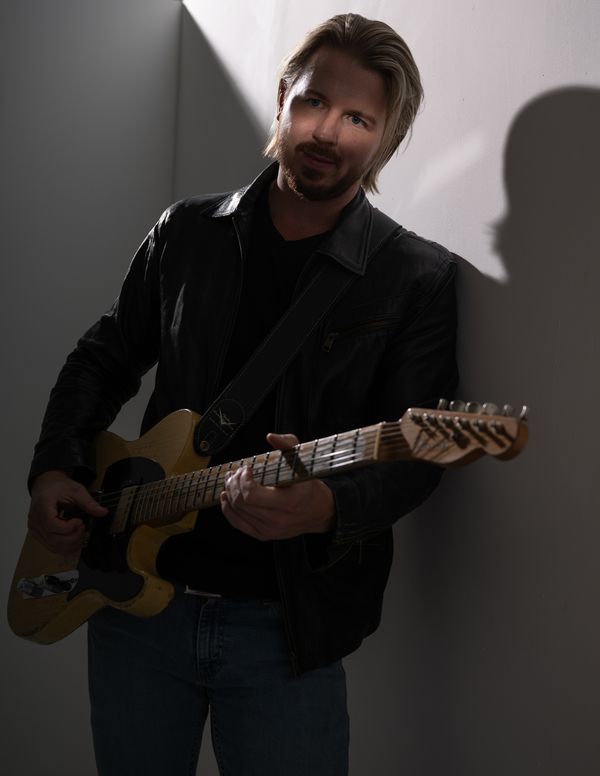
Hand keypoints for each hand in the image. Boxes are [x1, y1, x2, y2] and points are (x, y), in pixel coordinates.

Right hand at [28, 470, 107, 553]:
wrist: (46, 485)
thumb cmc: (57, 487)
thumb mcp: (76, 490)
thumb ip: (89, 503)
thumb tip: (102, 512)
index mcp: (43, 506)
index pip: (52, 525)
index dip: (68, 527)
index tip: (79, 521)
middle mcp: (35, 520)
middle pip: (53, 539)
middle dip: (73, 538)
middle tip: (83, 529)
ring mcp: (35, 528)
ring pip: (52, 546)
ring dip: (70, 545)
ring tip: (80, 533)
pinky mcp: (38, 534)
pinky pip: (51, 546)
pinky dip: (65, 546)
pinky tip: (74, 538)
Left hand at [220, 433, 335, 540]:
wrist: (320, 512)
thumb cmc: (309, 487)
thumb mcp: (303, 461)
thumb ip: (288, 445)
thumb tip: (271, 437)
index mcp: (289, 502)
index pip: (252, 495)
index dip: (243, 480)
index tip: (247, 468)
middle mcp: (278, 519)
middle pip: (242, 502)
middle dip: (234, 483)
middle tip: (237, 472)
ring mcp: (270, 530)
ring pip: (237, 512)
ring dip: (229, 493)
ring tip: (231, 480)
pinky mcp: (263, 535)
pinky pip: (238, 524)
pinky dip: (228, 509)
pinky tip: (226, 497)